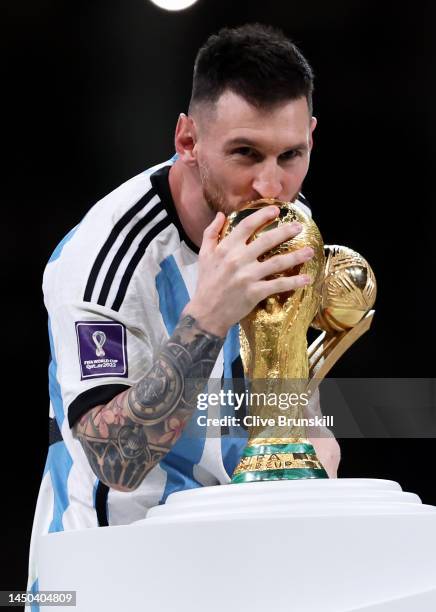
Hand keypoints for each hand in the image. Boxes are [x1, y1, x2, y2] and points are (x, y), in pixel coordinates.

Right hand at [183, 205, 313, 336]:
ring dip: (296, 256)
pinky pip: (278, 285)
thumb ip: (211, 233)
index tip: (276, 210)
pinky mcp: (255, 292)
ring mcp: (248, 276)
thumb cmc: (206, 283)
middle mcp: (238, 260)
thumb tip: (221, 215)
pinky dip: (293, 282)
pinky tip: (306, 279)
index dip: (262, 216)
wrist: (206, 313)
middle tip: (299, 226)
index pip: (246, 226)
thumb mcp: (203, 255)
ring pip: (277, 262)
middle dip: (285, 231)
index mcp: (226, 248)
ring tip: (310, 251)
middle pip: (266, 241)